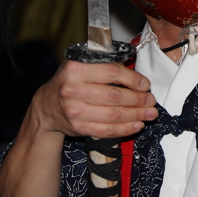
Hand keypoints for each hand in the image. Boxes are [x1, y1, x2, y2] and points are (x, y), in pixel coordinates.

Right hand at [32, 61, 157, 138]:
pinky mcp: (78, 127)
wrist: (47, 106)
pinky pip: (106, 130)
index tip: (145, 84)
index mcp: (76, 69)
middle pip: (114, 96)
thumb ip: (104, 66)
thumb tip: (136, 75)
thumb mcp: (81, 66)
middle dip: (138, 100)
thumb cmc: (70, 82)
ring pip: (113, 115)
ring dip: (136, 115)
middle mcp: (73, 89)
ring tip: (150, 113)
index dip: (132, 79)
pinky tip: (137, 125)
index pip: (111, 72)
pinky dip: (125, 129)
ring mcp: (74, 110)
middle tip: (151, 100)